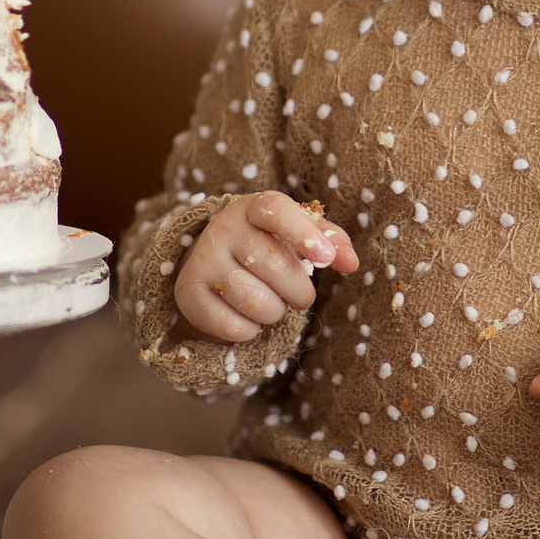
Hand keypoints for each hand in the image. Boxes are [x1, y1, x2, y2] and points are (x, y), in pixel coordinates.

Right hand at [174, 191, 359, 342]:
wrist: (212, 261)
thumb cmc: (269, 245)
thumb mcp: (299, 235)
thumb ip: (331, 242)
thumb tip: (350, 262)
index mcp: (253, 208)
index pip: (276, 211)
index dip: (303, 233)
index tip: (325, 257)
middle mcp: (223, 229)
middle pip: (275, 267)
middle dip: (299, 292)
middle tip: (299, 296)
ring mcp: (203, 261)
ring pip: (256, 302)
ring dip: (275, 312)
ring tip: (270, 301)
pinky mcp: (189, 294)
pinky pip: (234, 327)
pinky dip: (250, 331)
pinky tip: (246, 316)